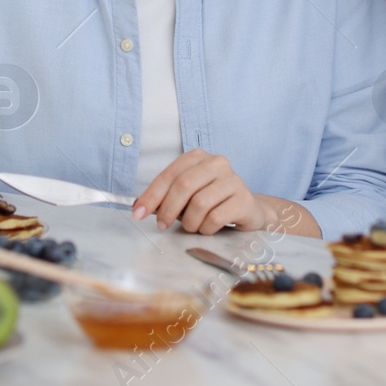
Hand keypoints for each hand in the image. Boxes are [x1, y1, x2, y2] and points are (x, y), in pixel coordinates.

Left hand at [131, 149, 271, 234]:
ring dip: (189, 222)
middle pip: (184, 185)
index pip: (169, 175)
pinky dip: (205, 228)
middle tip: (162, 225)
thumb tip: (140, 206)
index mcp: (198, 157)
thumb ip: (166, 197)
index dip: (151, 195)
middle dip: (168, 210)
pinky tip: (208, 228)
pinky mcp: (244, 199)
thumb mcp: (187, 195)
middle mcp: (217, 163)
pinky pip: (215, 217)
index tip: (138, 213)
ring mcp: (233, 180)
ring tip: (192, 226)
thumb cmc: (212, 201)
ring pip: (199, 204)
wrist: (247, 209)